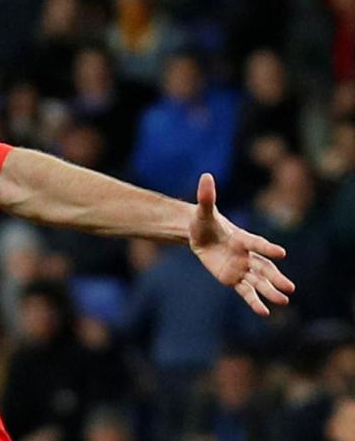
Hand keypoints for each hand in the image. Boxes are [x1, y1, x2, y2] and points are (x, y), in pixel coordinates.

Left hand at [189, 173, 295, 315]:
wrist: (200, 235)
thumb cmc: (203, 221)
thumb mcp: (202, 211)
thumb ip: (206, 197)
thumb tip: (206, 176)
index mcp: (241, 237)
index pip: (256, 243)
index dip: (266, 247)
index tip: (281, 252)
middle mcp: (246, 254)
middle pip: (264, 267)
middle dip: (276, 277)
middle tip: (289, 287)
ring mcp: (242, 267)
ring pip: (259, 281)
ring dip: (270, 290)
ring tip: (284, 300)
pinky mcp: (233, 279)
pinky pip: (245, 291)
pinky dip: (254, 301)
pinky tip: (264, 312)